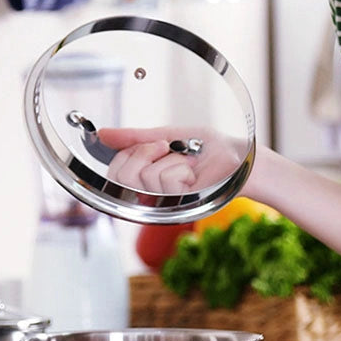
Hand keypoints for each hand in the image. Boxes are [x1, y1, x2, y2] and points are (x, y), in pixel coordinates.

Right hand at [95, 126, 246, 196]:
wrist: (238, 156)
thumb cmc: (208, 147)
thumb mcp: (167, 135)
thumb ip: (134, 138)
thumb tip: (102, 134)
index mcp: (144, 178)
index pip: (113, 172)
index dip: (129, 153)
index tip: (155, 144)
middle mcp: (150, 195)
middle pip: (120, 177)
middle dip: (144, 152)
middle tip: (168, 149)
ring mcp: (164, 203)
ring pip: (144, 177)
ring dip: (170, 160)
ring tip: (187, 163)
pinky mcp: (179, 206)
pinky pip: (164, 181)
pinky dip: (181, 168)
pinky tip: (194, 173)